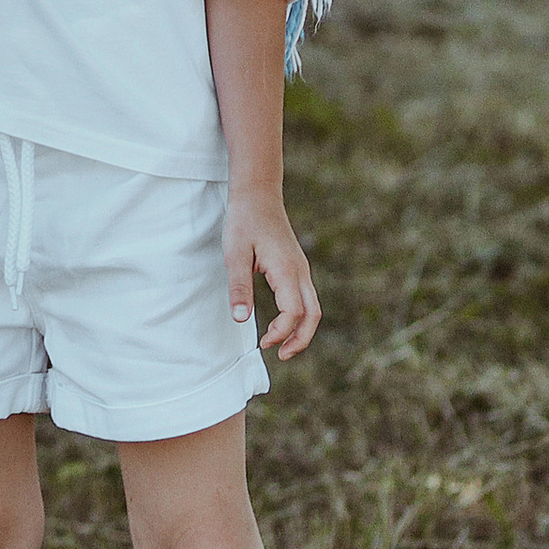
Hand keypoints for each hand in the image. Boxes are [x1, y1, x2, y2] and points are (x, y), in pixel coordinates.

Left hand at [225, 190, 319, 358]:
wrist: (257, 193)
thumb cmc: (244, 220)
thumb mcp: (234, 252)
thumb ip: (239, 286)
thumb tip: (241, 320)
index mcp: (287, 270)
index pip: (294, 313)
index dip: (281, 333)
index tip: (262, 343)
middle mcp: (300, 271)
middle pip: (313, 315)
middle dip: (300, 340)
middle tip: (280, 356)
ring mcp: (301, 268)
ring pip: (313, 308)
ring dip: (301, 330)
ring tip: (281, 345)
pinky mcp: (297, 266)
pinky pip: (306, 298)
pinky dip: (299, 316)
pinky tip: (282, 322)